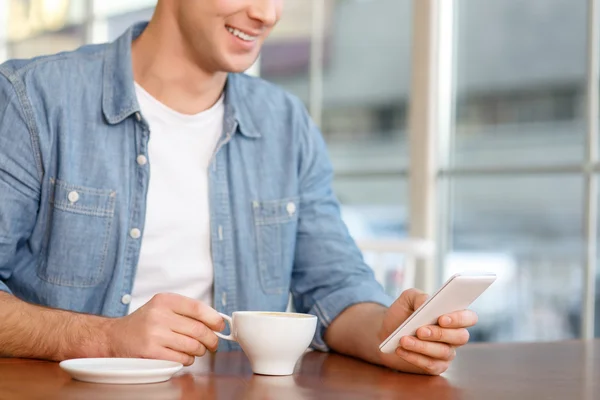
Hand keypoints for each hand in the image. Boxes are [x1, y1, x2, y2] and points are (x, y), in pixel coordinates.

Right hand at [103, 293, 224, 365]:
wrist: (114, 336)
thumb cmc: (144, 323)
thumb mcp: (162, 308)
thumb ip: (185, 312)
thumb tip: (215, 321)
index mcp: (165, 300)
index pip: (197, 308)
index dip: (214, 318)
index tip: (220, 326)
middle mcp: (159, 315)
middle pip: (198, 329)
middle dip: (211, 339)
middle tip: (213, 344)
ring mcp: (154, 334)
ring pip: (192, 346)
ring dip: (200, 351)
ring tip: (197, 350)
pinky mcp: (150, 352)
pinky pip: (181, 358)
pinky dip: (187, 360)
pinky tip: (184, 357)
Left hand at [378, 289, 477, 374]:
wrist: (386, 333)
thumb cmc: (402, 314)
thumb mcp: (408, 299)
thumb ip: (419, 297)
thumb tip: (427, 303)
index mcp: (453, 316)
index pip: (469, 317)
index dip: (459, 319)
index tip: (442, 319)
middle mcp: (454, 335)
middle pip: (460, 337)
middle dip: (440, 334)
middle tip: (420, 331)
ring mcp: (447, 352)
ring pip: (443, 352)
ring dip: (422, 346)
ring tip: (404, 340)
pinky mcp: (436, 366)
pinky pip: (430, 365)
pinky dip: (414, 357)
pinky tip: (401, 350)